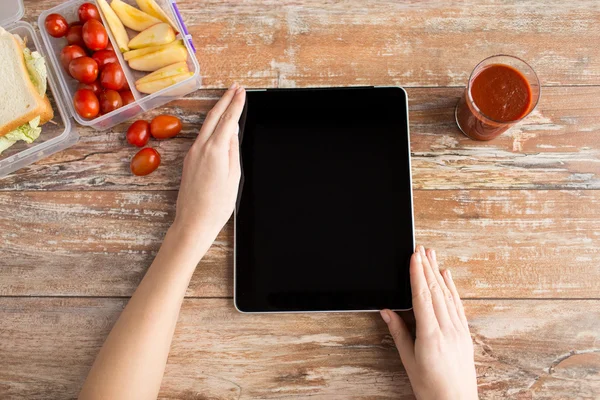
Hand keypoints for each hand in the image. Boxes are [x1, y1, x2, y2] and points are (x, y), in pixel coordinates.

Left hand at [173, 83, 245, 241]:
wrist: (194, 221)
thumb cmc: (217, 205)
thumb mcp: (234, 176)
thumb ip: (233, 150)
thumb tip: (233, 132)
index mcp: (215, 150)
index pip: (228, 120)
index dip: (236, 103)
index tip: (242, 92)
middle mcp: (201, 147)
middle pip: (214, 115)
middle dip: (225, 99)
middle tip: (236, 88)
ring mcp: (193, 152)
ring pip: (207, 124)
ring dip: (218, 110)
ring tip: (228, 100)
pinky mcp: (189, 160)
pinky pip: (202, 136)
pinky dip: (212, 125)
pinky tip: (218, 124)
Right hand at [380, 246, 477, 399]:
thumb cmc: (431, 387)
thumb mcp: (409, 361)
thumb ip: (399, 333)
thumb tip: (387, 311)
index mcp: (430, 336)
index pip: (423, 297)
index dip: (418, 275)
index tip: (414, 257)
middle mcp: (448, 330)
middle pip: (436, 291)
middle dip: (427, 268)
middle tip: (421, 249)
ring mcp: (459, 331)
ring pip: (447, 296)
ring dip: (438, 274)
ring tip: (432, 256)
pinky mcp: (465, 335)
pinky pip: (458, 306)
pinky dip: (452, 289)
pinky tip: (448, 278)